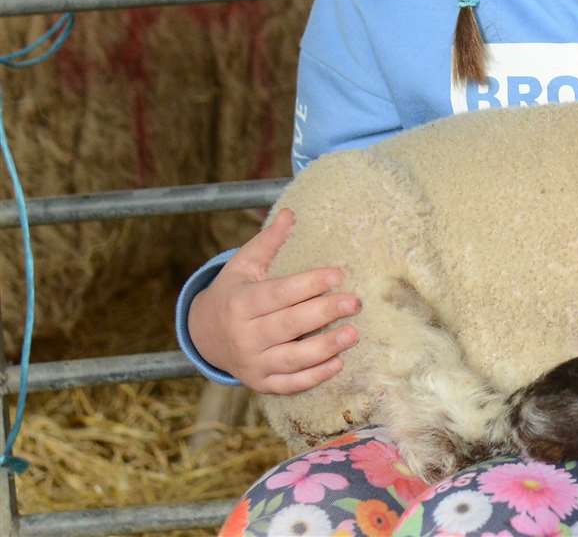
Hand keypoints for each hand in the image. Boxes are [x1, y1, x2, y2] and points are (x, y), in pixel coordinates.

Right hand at [187, 208, 359, 393]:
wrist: (204, 335)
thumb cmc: (234, 293)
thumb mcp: (243, 265)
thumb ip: (268, 242)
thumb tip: (290, 212)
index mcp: (240, 303)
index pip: (278, 294)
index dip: (308, 284)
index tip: (338, 274)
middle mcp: (244, 336)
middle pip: (288, 325)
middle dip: (324, 313)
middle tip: (355, 302)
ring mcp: (252, 363)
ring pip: (292, 358)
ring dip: (325, 348)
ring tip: (354, 333)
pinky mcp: (261, 382)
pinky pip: (290, 384)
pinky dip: (314, 377)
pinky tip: (339, 363)